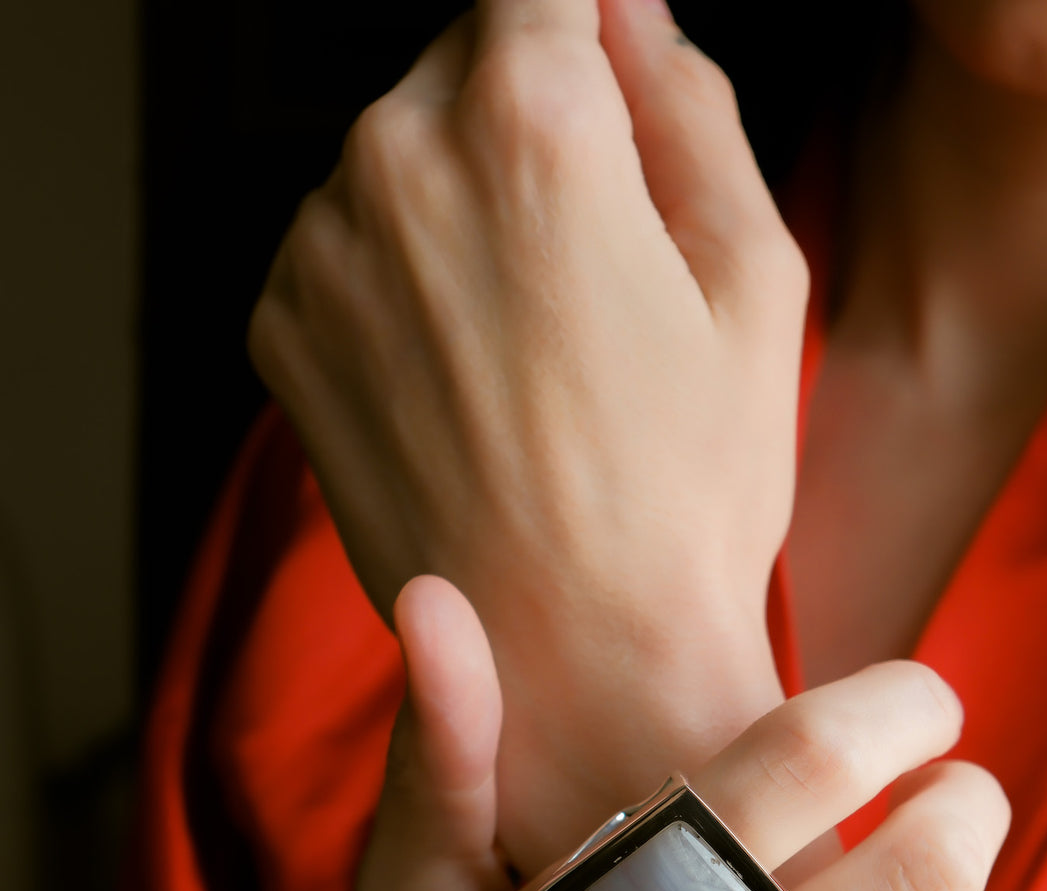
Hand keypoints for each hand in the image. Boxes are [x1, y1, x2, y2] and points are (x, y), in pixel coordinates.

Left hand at [248, 0, 804, 868]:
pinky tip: (469, 377)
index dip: (591, 23)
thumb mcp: (756, 283)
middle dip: (532, 123)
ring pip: (396, 154)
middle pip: (463, 62)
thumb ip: (693, 106)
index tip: (613, 87)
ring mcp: (322, 249)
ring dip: (460, 203)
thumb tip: (632, 19)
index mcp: (534, 122)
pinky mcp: (283, 330)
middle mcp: (396, 158)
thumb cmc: (688, 495)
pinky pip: (346, 246)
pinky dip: (400, 278)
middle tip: (599, 260)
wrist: (576, 664)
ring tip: (538, 343)